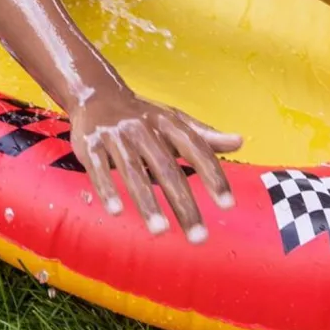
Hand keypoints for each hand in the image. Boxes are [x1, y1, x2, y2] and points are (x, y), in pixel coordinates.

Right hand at [68, 88, 241, 241]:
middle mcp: (141, 127)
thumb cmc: (142, 114)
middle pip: (165, 167)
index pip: (194, 147)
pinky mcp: (89, 143)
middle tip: (199, 237)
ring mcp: (114, 135)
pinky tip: (116, 211)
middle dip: (183, 203)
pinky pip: (99, 167)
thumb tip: (240, 141)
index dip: (212, 175)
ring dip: (146, 202)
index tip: (228, 205)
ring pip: (132, 171)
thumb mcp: (173, 119)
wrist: (95, 93)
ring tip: (161, 231)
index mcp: (166, 121)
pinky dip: (107, 188)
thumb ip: (204, 136)